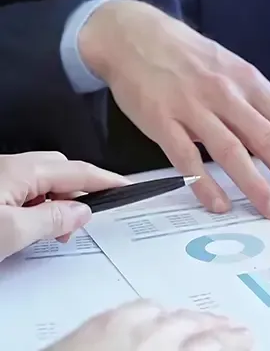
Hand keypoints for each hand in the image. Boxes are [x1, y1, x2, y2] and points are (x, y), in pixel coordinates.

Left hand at [0, 152, 128, 259]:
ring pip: (40, 183)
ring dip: (54, 205)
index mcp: (19, 170)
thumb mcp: (11, 232)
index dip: (105, 180)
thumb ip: (51, 220)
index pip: (77, 172)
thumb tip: (81, 212)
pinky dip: (35, 208)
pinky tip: (27, 228)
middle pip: (59, 172)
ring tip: (51, 233)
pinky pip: (22, 192)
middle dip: (77, 194)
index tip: (126, 187)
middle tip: (81, 222)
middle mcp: (8, 167)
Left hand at [46, 299, 252, 350]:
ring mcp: (116, 331)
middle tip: (240, 330)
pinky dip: (154, 309)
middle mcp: (145, 343)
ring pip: (166, 315)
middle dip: (220, 329)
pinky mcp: (90, 326)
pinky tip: (160, 310)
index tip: (249, 341)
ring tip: (209, 320)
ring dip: (192, 317)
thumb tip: (208, 350)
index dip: (233, 344)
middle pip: (192, 328)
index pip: (209, 349)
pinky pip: (132, 309)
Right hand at [79, 0, 269, 218]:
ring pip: (231, 151)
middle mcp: (227, 93)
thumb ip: (256, 104)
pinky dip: (203, 184)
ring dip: (256, 185)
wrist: (135, 35)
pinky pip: (186, 157)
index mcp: (250, 81)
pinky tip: (219, 205)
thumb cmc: (190, 57)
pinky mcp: (161, 119)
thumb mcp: (232, 69)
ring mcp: (193, 106)